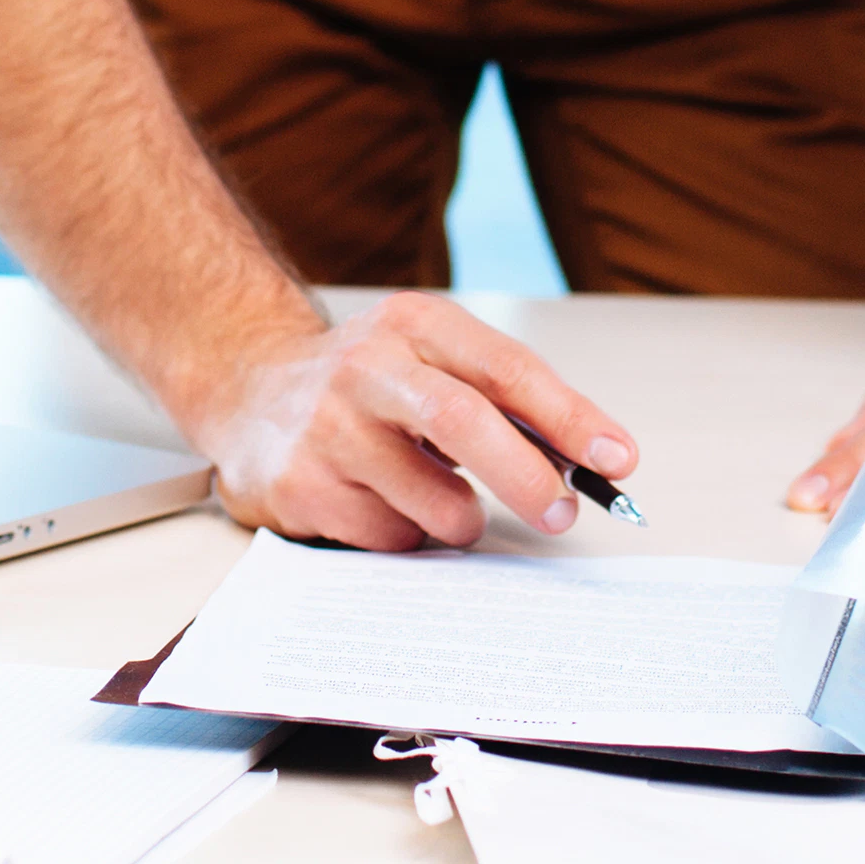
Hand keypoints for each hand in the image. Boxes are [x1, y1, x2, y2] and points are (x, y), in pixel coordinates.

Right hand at [180, 291, 638, 551]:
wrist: (247, 390)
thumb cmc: (368, 383)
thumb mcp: (431, 359)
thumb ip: (503, 400)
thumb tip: (592, 459)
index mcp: (415, 325)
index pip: (505, 368)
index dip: (569, 416)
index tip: (617, 457)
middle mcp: (366, 366)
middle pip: (462, 421)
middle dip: (526, 475)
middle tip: (562, 512)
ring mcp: (326, 426)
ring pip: (434, 501)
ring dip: (458, 518)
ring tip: (435, 497)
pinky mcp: (299, 485)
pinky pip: (389, 538)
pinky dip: (406, 535)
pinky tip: (377, 503)